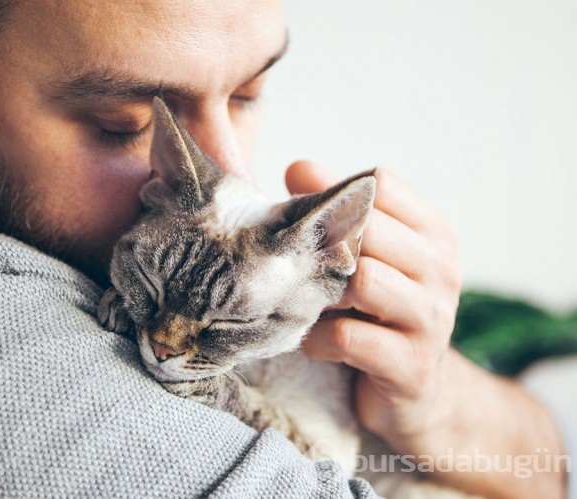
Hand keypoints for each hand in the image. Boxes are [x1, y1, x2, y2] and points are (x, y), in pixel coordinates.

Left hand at [286, 160, 462, 448]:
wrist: (418, 395)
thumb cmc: (379, 315)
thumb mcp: (367, 258)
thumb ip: (337, 211)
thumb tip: (298, 168)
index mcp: (434, 234)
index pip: (381, 184)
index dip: (334, 193)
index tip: (305, 214)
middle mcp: (442, 270)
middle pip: (369, 227)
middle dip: (324, 244)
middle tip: (297, 265)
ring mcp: (433, 320)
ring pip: (363, 280)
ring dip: (321, 293)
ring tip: (310, 305)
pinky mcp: (413, 367)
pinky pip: (349, 337)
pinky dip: (318, 339)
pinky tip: (316, 342)